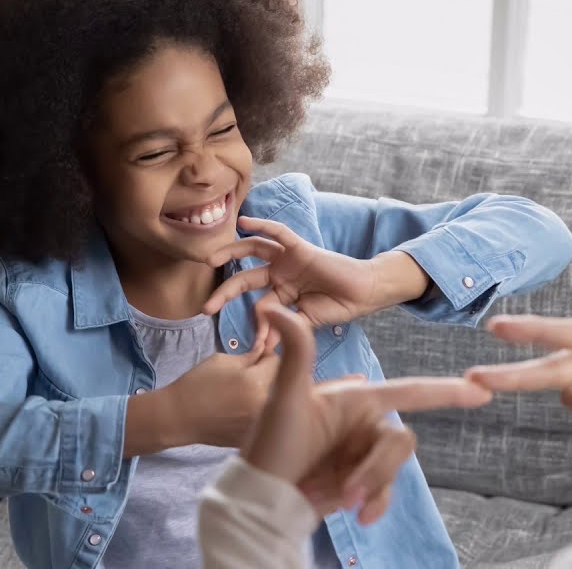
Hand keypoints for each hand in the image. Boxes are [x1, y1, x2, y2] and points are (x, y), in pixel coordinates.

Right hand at [159, 344, 280, 447]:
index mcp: (257, 383)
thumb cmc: (197, 385)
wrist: (178, 418)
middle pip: (282, 383)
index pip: (278, 361)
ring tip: (245, 393)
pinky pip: (266, 419)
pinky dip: (260, 413)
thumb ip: (250, 356)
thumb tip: (267, 351)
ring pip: (277, 403)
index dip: (267, 355)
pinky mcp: (255, 437)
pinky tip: (241, 410)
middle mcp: (264, 406)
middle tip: (251, 374)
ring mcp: (261, 425)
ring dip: (268, 394)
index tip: (257, 357)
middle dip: (270, 375)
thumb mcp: (222, 361)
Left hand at [202, 216, 430, 347]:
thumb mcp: (306, 322)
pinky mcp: (300, 247)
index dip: (255, 327)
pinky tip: (244, 223)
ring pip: (253, 250)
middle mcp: (280, 274)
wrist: (365, 294)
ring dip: (231, 252)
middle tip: (206, 308)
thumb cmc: (338, 306)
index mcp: (280, 293)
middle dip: (224, 292)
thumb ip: (285, 327)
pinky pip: (279, 233)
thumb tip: (264, 345)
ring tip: (211, 259)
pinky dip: (262, 225)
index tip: (254, 347)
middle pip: (245, 278)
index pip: (257, 306)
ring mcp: (288, 259)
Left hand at [242, 304, 492, 523]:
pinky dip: (375, 502)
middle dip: (376, 469)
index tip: (482, 389)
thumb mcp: (284, 397)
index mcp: (356, 398)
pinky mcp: (362, 480)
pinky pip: (386, 491)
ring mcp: (364, 453)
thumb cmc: (270, 443)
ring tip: (337, 500)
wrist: (262, 494)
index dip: (446, 391)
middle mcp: (365, 422)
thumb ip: (295, 351)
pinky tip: (359, 515)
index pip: (409, 391)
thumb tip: (274, 308)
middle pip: (400, 441)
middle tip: (346, 492)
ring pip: (393, 468)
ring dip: (370, 486)